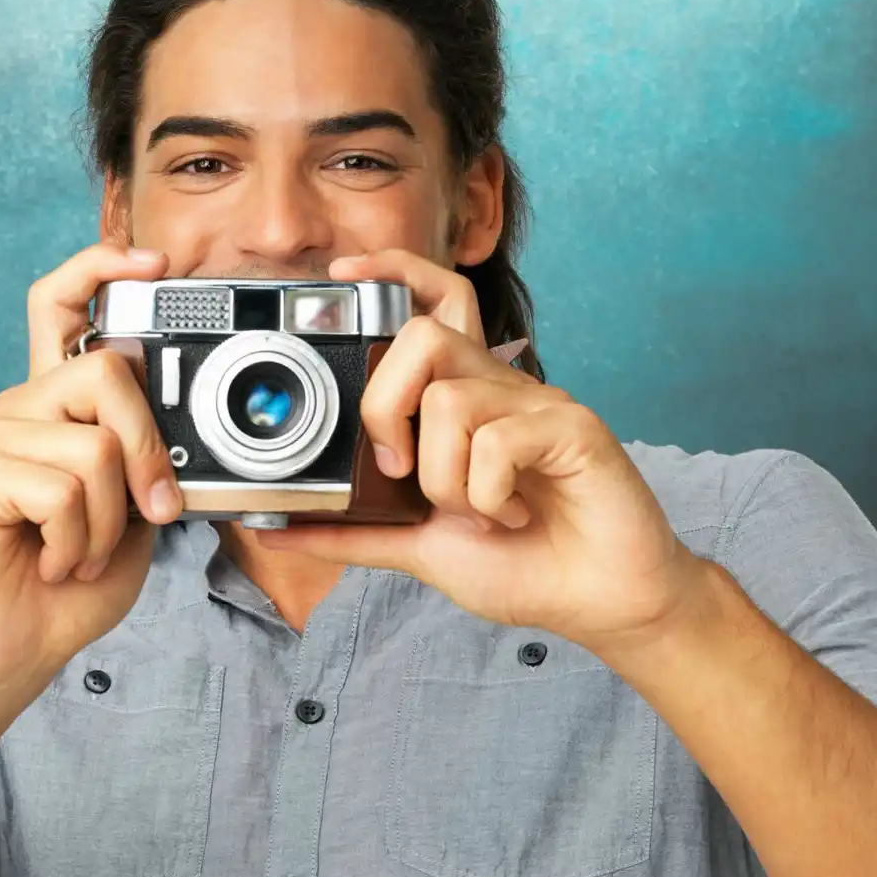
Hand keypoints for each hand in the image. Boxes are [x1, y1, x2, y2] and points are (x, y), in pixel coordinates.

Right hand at [0, 241, 181, 691]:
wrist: (20, 647)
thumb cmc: (77, 581)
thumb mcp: (138, 515)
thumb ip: (154, 463)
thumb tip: (186, 433)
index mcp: (60, 405)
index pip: (62, 305)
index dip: (100, 268)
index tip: (154, 263)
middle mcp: (21, 407)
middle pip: (106, 372)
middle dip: (147, 452)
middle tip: (147, 514)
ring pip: (93, 448)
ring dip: (109, 523)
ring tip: (83, 552)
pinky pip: (59, 491)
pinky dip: (77, 542)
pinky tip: (52, 561)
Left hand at [258, 249, 709, 654]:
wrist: (600, 604)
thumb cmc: (522, 565)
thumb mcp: (419, 547)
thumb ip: (353, 531)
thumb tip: (276, 527)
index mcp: (464, 401)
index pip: (431, 304)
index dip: (392, 272)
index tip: (340, 272)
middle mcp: (499, 389)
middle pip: (423, 337)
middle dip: (385, 407)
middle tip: (399, 470)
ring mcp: (538, 403)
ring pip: (451, 400)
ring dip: (446, 479)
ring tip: (479, 513)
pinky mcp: (575, 426)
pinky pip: (499, 439)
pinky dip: (489, 494)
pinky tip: (515, 515)